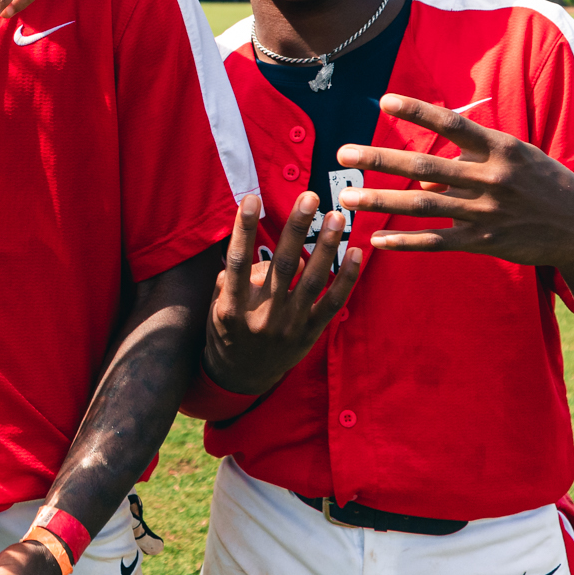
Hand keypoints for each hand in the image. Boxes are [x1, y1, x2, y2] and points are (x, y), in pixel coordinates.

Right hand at [204, 193, 361, 395]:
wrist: (241, 377)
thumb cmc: (227, 332)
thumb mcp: (217, 306)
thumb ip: (234, 278)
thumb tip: (262, 254)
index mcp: (232, 306)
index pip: (238, 260)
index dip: (243, 228)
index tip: (252, 198)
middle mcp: (262, 315)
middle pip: (282, 264)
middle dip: (296, 227)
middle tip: (309, 197)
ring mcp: (289, 326)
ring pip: (312, 280)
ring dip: (326, 245)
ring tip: (336, 216)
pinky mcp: (309, 334)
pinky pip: (333, 303)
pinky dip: (347, 278)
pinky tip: (356, 253)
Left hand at [335, 95, 573, 273]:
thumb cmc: (543, 184)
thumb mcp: (515, 159)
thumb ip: (469, 160)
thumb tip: (422, 177)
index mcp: (501, 148)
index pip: (452, 124)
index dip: (417, 111)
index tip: (383, 101)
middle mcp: (491, 178)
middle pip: (425, 166)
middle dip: (380, 159)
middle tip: (342, 153)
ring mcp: (486, 211)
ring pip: (423, 205)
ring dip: (380, 202)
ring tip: (346, 199)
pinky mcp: (484, 241)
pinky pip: (436, 242)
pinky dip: (405, 242)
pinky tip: (376, 241)